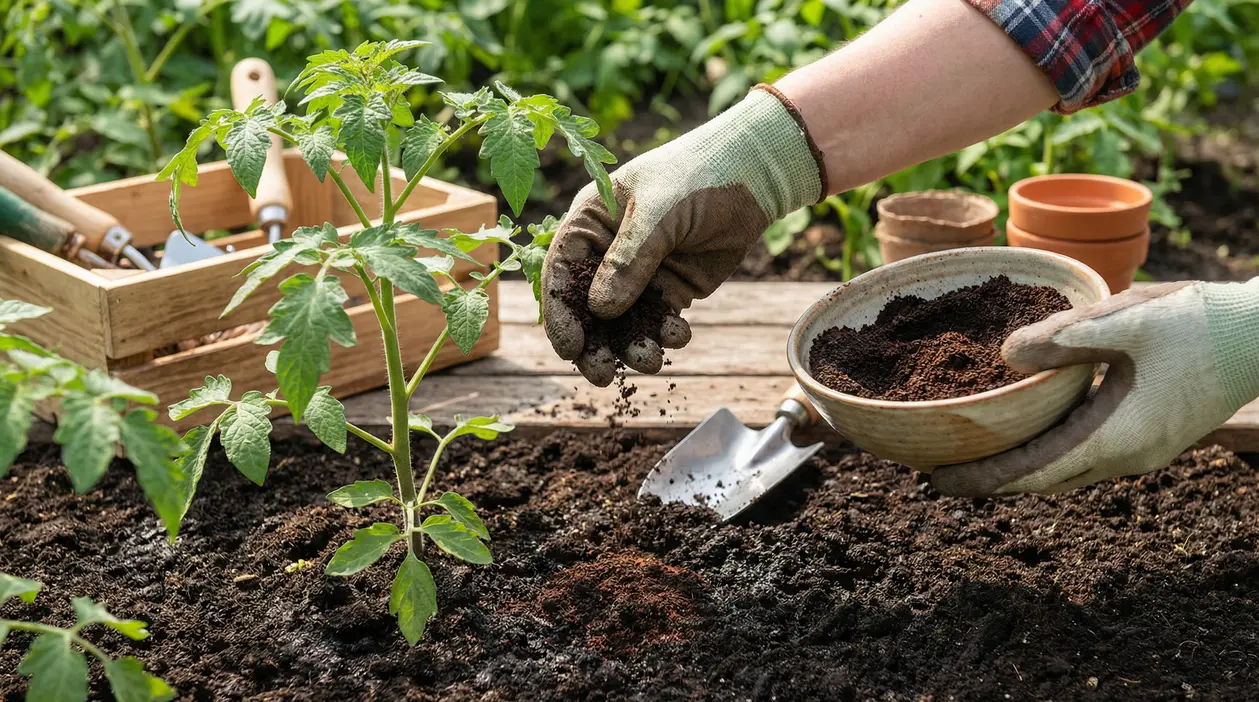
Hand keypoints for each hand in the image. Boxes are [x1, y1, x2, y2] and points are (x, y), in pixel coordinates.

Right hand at [542, 86, 824, 385]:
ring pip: (623, 323)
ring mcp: (639, 274)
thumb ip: (628, 260)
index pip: (561, 273)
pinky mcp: (670, 289)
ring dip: (632, 346)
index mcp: (590, 223)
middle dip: (594, 345)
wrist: (752, 177)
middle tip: (604, 375)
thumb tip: (600, 311)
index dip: (561, 313)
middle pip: (587, 309)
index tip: (571, 348)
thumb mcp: (657, 213)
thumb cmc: (697, 176)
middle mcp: (607, 252)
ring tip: (651, 360)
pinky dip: (664, 335)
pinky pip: (657, 322)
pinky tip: (678, 335)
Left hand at [932, 280, 1258, 495]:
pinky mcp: (1150, 437)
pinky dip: (1046, 453)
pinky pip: (1085, 455)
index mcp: (1115, 436)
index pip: (1033, 472)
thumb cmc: (1199, 323)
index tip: (935, 481)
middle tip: (937, 474)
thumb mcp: (1126, 320)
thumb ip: (1063, 338)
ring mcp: (1141, 451)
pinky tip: (1025, 433)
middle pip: (1043, 480)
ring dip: (1018, 468)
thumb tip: (1004, 354)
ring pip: (1065, 471)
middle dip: (990, 480)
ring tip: (971, 456)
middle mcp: (1126, 457)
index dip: (982, 479)